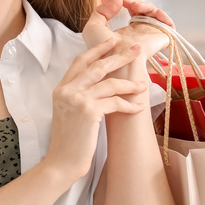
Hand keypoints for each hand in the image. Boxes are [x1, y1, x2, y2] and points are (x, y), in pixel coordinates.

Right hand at [43, 36, 149, 181]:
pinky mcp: (88, 111)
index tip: (113, 42)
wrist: (61, 163)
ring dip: (130, 84)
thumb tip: (101, 85)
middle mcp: (67, 90)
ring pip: (109, 83)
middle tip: (135, 49)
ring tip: (143, 85)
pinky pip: (115, 102)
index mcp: (61, 89)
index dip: (98, 50)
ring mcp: (77, 100)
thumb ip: (78, 96)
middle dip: (119, 56)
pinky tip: (138, 108)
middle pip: (97, 66)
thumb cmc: (68, 142)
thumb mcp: (68, 112)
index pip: (80, 61)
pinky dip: (129, 105)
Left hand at [81, 0, 174, 62]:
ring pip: (156, 13)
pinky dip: (163, 15)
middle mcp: (141, 32)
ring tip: (135, 5)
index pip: (135, 10)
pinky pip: (169, 25)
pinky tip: (153, 12)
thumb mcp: (93, 27)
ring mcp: (152, 35)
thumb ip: (101, 10)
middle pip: (146, 9)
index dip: (131, 1)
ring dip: (146, 5)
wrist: (116, 63)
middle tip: (128, 2)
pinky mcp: (162, 39)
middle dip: (138, 1)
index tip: (123, 0)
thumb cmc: (102, 51)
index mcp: (128, 31)